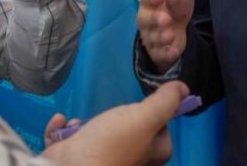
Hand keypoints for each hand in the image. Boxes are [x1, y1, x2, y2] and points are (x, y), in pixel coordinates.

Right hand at [41, 81, 186, 165]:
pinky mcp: (76, 157)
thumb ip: (165, 101)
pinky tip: (63, 123)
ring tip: (80, 122)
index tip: (140, 106)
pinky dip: (63, 130)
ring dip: (86, 123)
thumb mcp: (145, 117)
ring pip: (97, 134)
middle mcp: (130, 160)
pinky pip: (70, 139)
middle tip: (110, 114)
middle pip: (128, 129)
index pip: (161, 130)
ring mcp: (101, 160)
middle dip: (114, 117)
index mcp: (151, 155)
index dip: (152, 114)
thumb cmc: (112, 143)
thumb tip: (183, 88)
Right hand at [135, 0, 192, 70]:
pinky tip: (173, 50)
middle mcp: (147, 18)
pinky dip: (165, 53)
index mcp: (150, 0)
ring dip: (160, 36)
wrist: (178, 26)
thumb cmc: (175, 1)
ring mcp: (152, 36)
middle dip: (154, 19)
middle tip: (165, 18)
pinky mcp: (160, 51)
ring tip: (170, 33)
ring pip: (151, 37)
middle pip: (145, 19)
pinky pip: (159, 54)